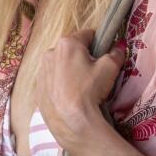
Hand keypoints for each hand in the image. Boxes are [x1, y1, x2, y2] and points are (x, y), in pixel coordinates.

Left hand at [36, 28, 127, 149]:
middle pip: (71, 50)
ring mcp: (41, 72)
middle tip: (93, 73)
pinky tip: (70, 97)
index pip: (88, 35)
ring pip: (60, 65)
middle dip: (82, 57)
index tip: (104, 55)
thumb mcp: (110, 67)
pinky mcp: (37, 90)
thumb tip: (118, 48)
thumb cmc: (90, 88)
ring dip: (70, 70)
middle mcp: (49, 53)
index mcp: (67, 43)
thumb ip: (116, 53)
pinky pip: (52, 82)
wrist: (71, 121)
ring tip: (81, 87)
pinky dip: (61, 85)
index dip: (99, 43)